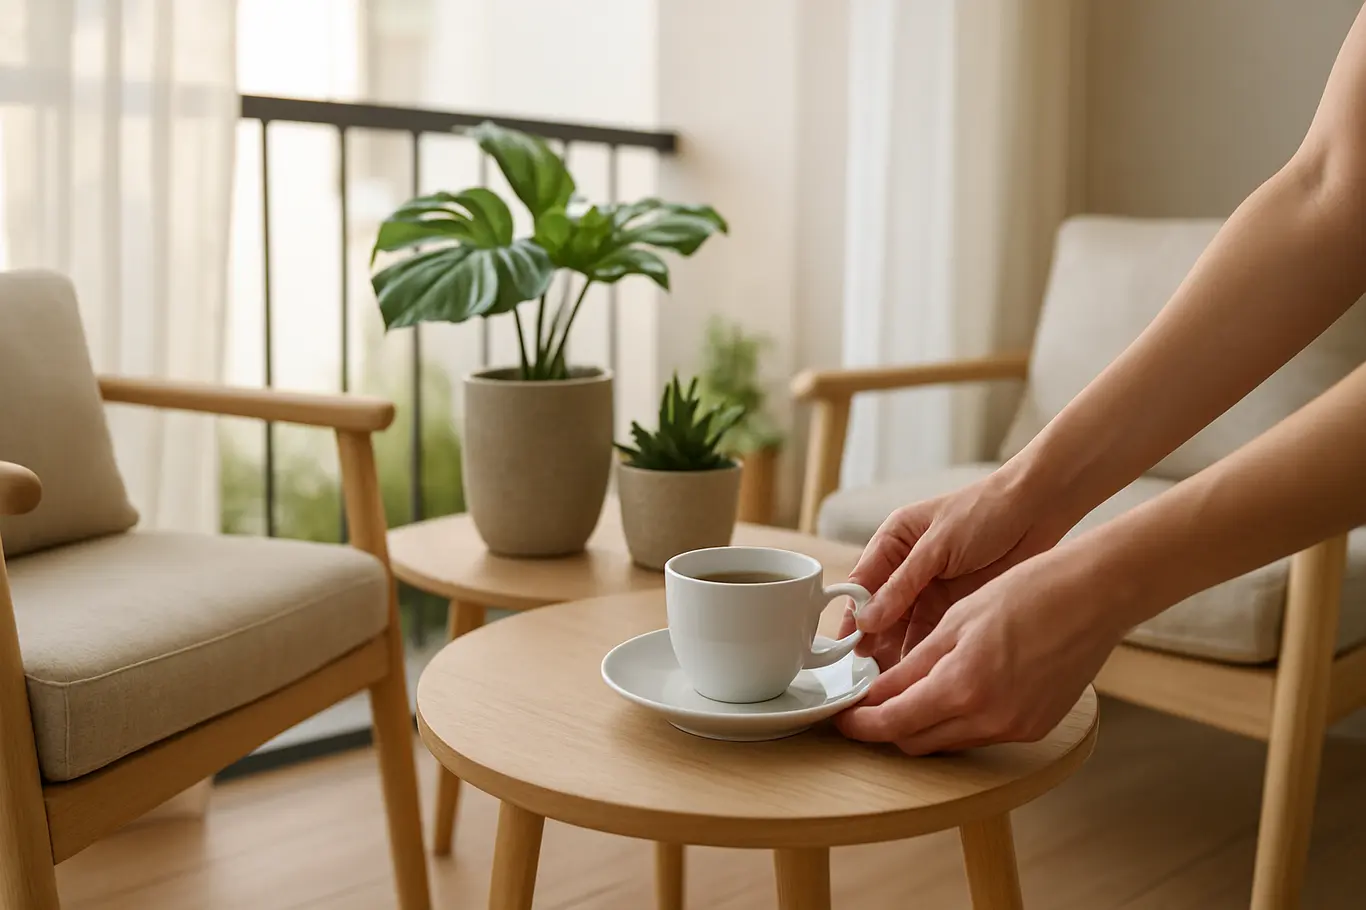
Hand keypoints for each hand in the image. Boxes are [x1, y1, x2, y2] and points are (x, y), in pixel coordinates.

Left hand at [835, 545, 1125, 754]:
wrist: (1095, 597)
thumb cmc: (1027, 594)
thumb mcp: (956, 621)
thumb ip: (914, 664)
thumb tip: (878, 692)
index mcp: (962, 687)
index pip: (893, 722)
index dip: (860, 723)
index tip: (843, 717)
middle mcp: (989, 719)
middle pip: (917, 741)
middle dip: (888, 726)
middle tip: (870, 704)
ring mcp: (1016, 728)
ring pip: (949, 741)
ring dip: (924, 724)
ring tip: (910, 692)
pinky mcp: (1036, 728)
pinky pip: (982, 735)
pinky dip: (960, 720)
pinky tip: (957, 691)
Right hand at [843, 464, 1069, 667]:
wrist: (1036, 511)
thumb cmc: (984, 511)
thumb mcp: (938, 545)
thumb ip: (902, 584)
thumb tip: (867, 620)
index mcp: (892, 543)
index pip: (861, 584)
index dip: (853, 615)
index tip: (847, 644)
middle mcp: (906, 569)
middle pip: (879, 612)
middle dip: (872, 641)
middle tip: (865, 672)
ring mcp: (930, 590)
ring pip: (903, 628)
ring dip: (895, 651)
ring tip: (887, 680)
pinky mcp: (954, 607)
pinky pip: (930, 634)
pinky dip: (922, 653)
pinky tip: (916, 674)